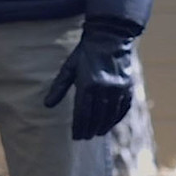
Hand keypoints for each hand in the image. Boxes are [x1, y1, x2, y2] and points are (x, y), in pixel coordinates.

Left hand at [42, 25, 136, 139]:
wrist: (110, 38)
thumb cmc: (85, 53)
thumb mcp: (69, 68)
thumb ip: (59, 87)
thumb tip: (47, 105)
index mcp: (88, 84)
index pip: (82, 113)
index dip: (79, 127)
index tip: (75, 136)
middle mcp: (104, 88)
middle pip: (97, 117)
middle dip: (90, 129)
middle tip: (84, 138)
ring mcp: (118, 89)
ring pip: (110, 115)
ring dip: (103, 127)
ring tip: (96, 133)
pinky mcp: (128, 87)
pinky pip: (123, 108)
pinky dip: (116, 118)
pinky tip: (110, 123)